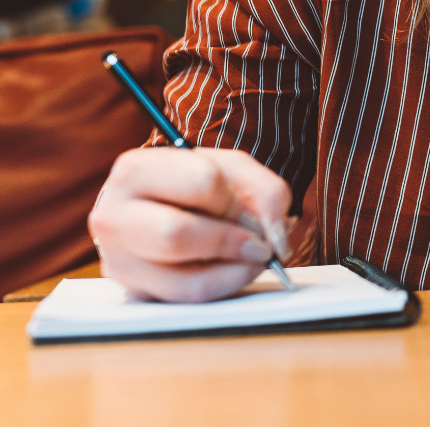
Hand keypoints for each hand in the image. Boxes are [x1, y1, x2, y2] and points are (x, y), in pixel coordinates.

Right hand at [89, 147, 293, 302]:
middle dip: (231, 241)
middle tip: (261, 244)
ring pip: (181, 279)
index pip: (200, 183)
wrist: (158, 201)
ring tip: (255, 257)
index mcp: (136, 170)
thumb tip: (276, 236)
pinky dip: (223, 286)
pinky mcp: (132, 291)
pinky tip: (238, 270)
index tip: (249, 209)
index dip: (235, 200)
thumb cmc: (195, 181)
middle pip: (176, 235)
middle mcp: (113, 216)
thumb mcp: (232, 168)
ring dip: (233, 270)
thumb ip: (265, 191)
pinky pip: (184, 299)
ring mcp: (117, 260)